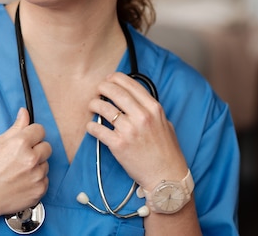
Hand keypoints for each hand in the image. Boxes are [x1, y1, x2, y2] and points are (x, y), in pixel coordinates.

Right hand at [0, 108, 51, 219]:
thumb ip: (15, 128)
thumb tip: (25, 113)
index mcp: (20, 143)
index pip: (40, 130)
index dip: (32, 133)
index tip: (27, 138)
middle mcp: (31, 159)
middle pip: (47, 147)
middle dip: (36, 149)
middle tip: (21, 156)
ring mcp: (36, 177)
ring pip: (45, 164)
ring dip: (36, 166)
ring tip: (18, 172)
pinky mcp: (39, 191)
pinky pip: (44, 180)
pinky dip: (36, 181)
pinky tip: (21, 182)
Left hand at [86, 73, 187, 190]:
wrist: (166, 178)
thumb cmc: (166, 152)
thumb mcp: (166, 124)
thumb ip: (151, 111)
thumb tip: (135, 99)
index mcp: (154, 109)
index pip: (131, 84)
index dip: (115, 79)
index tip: (108, 79)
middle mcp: (142, 116)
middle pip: (115, 92)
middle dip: (102, 87)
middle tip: (98, 91)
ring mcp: (130, 130)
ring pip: (103, 108)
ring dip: (94, 105)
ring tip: (93, 107)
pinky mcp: (118, 145)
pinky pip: (97, 129)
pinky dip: (91, 126)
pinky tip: (92, 127)